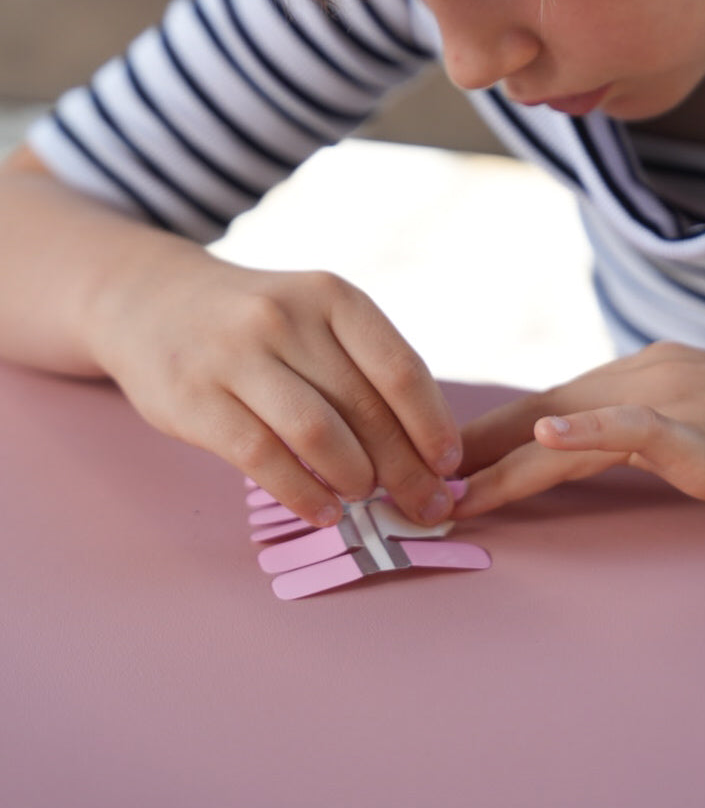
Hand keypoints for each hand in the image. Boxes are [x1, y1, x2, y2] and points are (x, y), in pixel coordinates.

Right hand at [85, 240, 461, 526]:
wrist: (152, 301)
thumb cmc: (259, 325)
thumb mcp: (315, 317)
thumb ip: (363, 370)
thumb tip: (425, 450)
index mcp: (332, 296)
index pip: (399, 369)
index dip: (432, 425)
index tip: (449, 466)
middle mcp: (287, 318)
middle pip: (364, 408)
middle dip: (405, 468)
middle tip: (424, 505)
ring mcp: (236, 356)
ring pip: (318, 433)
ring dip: (355, 478)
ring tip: (365, 499)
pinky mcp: (194, 397)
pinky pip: (262, 457)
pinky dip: (302, 492)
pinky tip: (323, 511)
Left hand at [454, 341, 704, 517]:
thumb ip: (653, 432)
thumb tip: (607, 450)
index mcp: (644, 376)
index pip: (548, 404)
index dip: (490, 438)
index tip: (438, 467)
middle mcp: (646, 377)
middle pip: (538, 411)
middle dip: (473, 452)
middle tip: (409, 485)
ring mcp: (675, 401)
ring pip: (568, 424)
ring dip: (502, 461)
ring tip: (448, 495)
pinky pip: (636, 427)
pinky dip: (587, 429)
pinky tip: (546, 431)